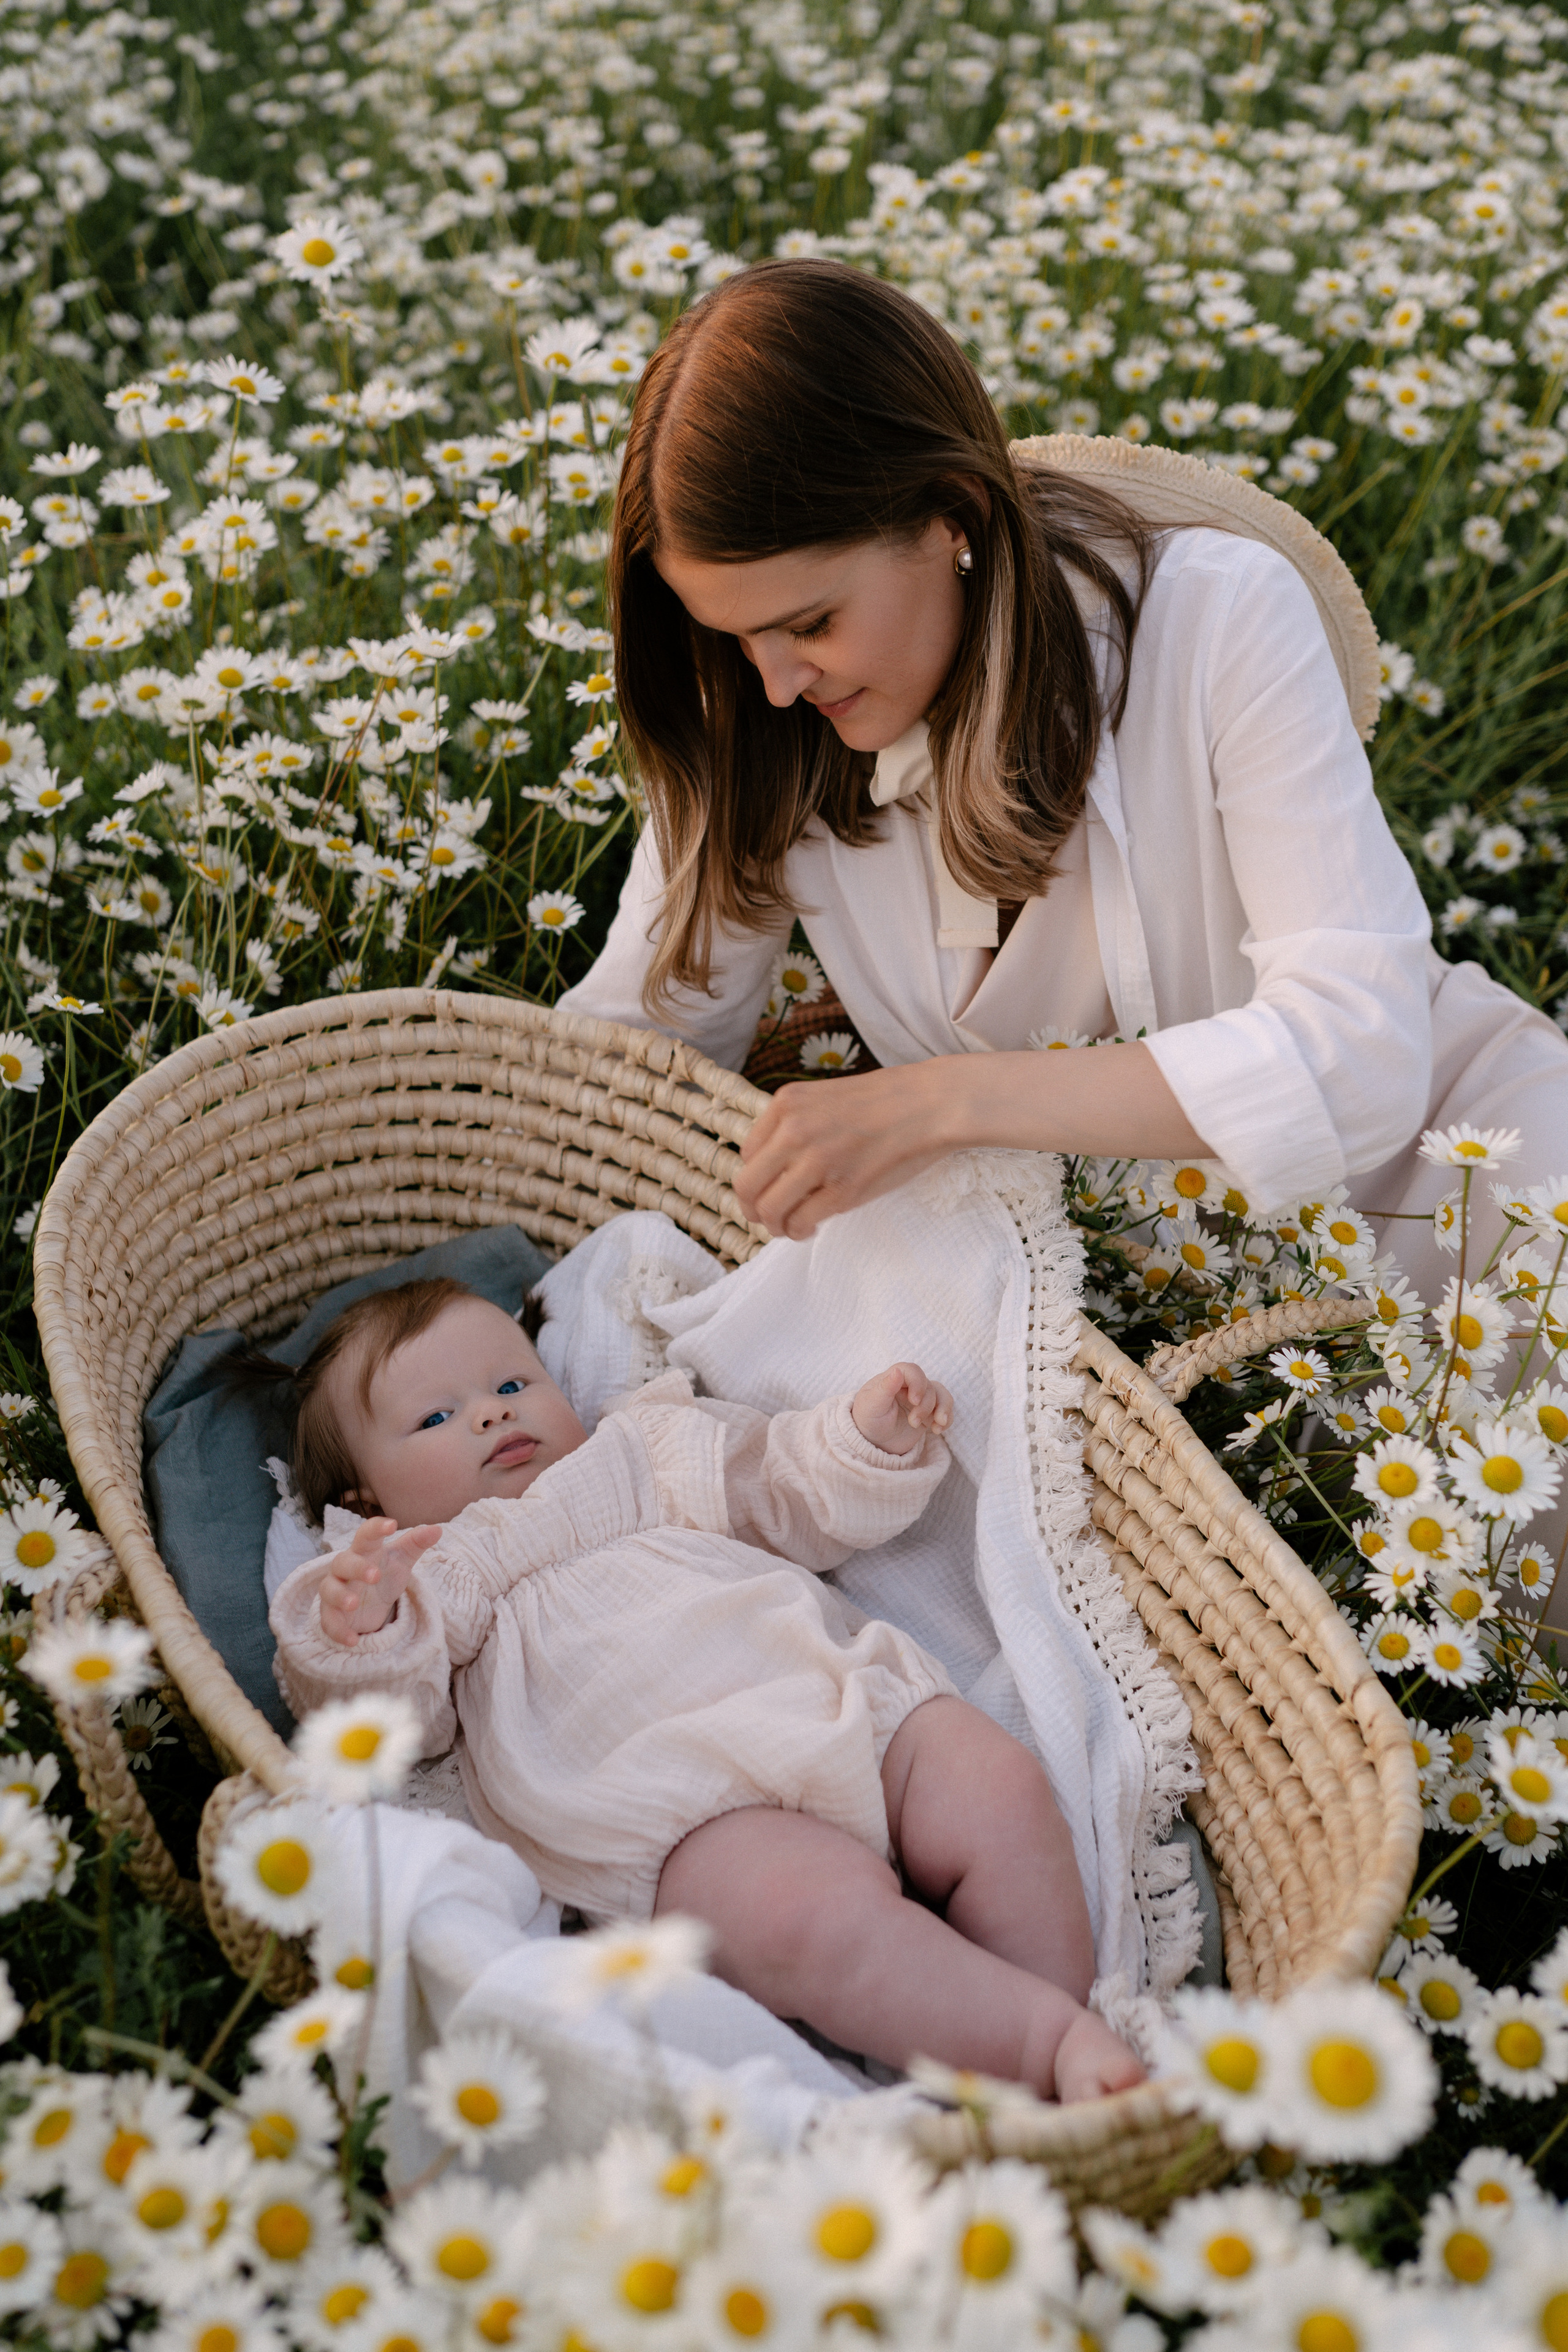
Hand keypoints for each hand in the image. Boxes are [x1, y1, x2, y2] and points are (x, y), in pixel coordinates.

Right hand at [319, 1516, 440, 1646]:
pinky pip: (329, 1622)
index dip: (376, 1528)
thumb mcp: (402, 1560)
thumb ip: (416, 1544)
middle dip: (356, 1568)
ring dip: (339, 1596)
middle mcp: (344, 1568)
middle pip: (342, 1561)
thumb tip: (437, 1529)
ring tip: (354, 1604)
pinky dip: (339, 1631)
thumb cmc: (384, 1573)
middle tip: (375, 1575)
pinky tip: (353, 1640)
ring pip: (328, 1589)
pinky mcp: (332, 1615)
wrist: (370, 1604)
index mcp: (364, 1551)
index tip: (393, 1524)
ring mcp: (335, 1591)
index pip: (366, 1534)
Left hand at [734, 1064, 956, 1239]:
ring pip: (769, 1211)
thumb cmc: (886, 1100)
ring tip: (790, 1227)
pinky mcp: (842, 1190)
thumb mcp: (826, 1096)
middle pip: (747, 1186)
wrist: (931, 1103)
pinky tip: (811, 1228)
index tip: (772, 1188)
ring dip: (775, 1227)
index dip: (757, 1178)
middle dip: (754, 1210)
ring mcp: (817, 1161)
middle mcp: (793, 1131)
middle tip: (768, 1218)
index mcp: (786, 1104)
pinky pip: (801, 1222)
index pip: (747, 1155)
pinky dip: (800, 1232)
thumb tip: (777, 1166)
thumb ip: (797, 1124)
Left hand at [851, 1363, 952, 1456]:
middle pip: (928, 1387)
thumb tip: (898, 1371)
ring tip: (937, 1426)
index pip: (912, 1371)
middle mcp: (909, 1387)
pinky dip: (947, 1419)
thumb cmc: (867, 1420)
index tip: (914, 1401)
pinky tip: (938, 1430)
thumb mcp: (871, 1405)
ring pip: (941, 1396)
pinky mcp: (928, 1414)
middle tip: (913, 1422)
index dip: (918, 1383)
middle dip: (925, 1406)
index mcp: (893, 1379)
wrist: (872, 1443)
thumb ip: (885, 1387)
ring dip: (942, 1410)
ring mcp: (920, 1400)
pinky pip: (945, 1410)